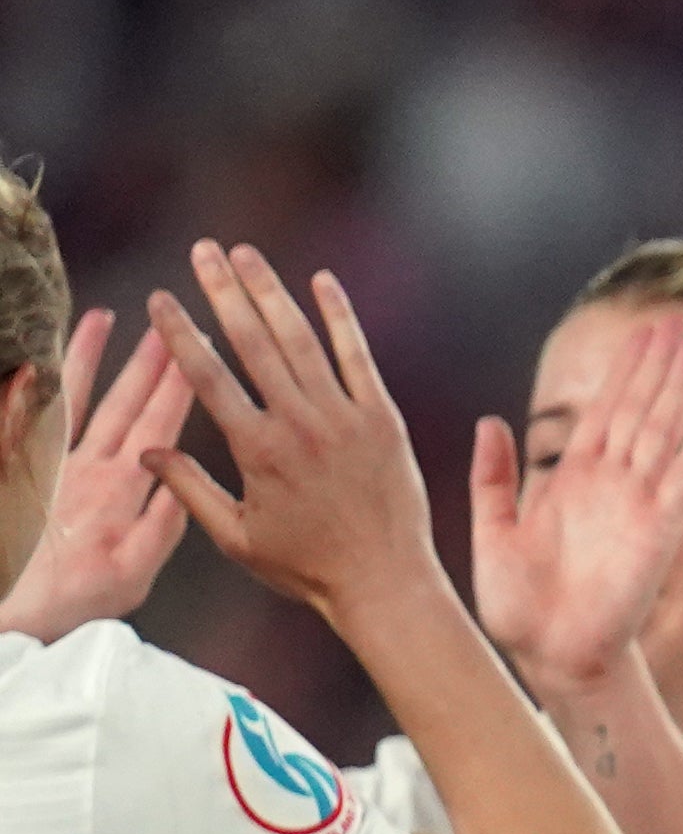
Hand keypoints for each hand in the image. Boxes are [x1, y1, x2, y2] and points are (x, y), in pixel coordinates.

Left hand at [0, 310, 196, 638]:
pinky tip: (36, 361)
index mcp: (119, 492)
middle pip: (121, 404)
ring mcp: (48, 464)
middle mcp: (84, 468)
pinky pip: (26, 417)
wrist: (14, 608)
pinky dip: (34, 387)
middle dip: (146, 362)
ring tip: (103, 319)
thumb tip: (180, 477)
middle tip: (164, 323)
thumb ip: (161, 526)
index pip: (158, 428)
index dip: (178, 389)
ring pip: (72, 399)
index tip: (195, 353)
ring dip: (89, 358)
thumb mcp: (136, 575)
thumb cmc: (77, 600)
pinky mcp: (20, 465)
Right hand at [142, 243, 441, 632]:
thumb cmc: (308, 568)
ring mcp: (345, 419)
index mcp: (257, 450)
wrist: (386, 584)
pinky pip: (358, 357)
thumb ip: (190, 489)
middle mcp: (299, 425)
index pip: (206, 375)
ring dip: (271, 291)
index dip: (180, 331)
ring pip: (301, 340)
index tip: (160, 297)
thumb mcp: (238, 537)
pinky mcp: (384, 421)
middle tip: (202, 249)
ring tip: (245, 254)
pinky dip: (340, 317)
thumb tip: (146, 452)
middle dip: (222, 289)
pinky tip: (321, 281)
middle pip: (252, 342)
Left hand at [472, 315, 682, 697]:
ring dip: (678, 389)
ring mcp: (637, 506)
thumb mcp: (490, 530)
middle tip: (677, 322)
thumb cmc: (518, 606)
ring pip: (662, 432)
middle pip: (639, 410)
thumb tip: (490, 422)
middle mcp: (610, 486)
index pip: (603, 412)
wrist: (549, 655)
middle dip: (657, 367)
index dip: (623, 372)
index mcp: (571, 481)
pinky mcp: (658, 531)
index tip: (640, 334)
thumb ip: (493, 478)